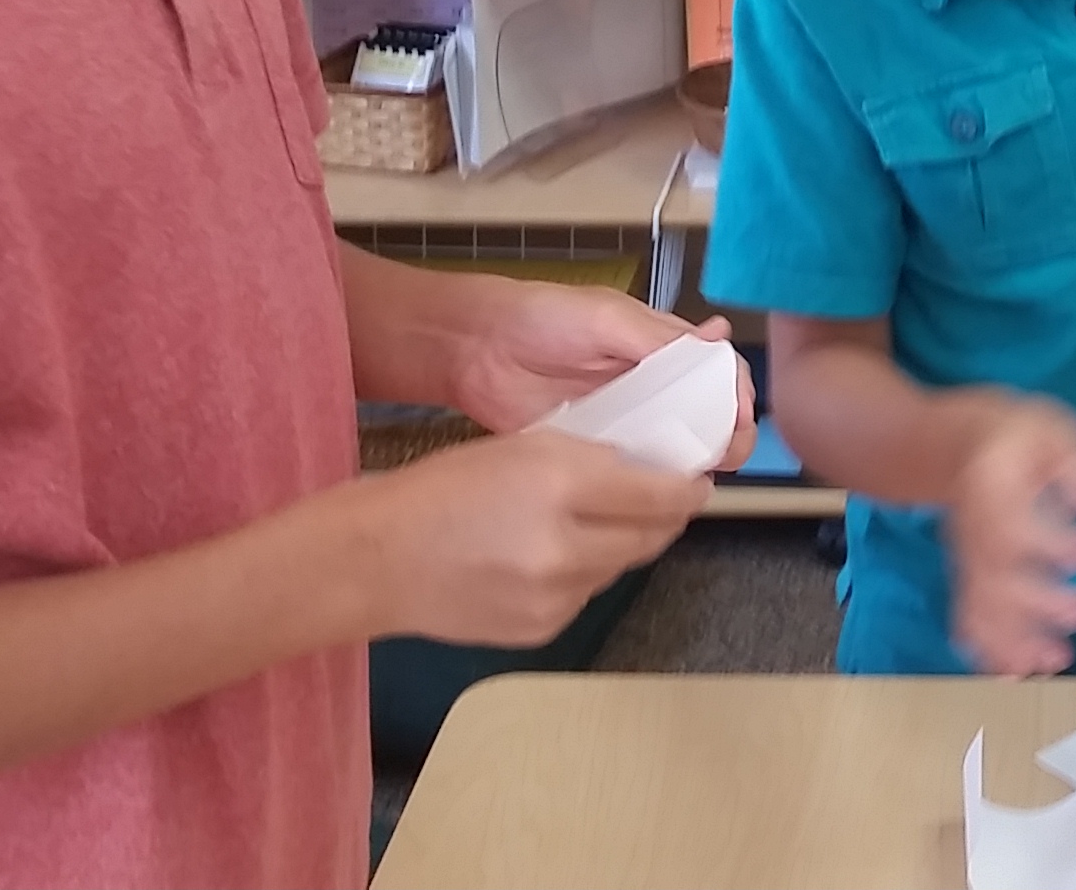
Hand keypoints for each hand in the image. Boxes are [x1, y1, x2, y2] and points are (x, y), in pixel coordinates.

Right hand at [345, 431, 713, 646]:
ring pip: (620, 567)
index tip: (697, 481)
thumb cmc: (441, 492)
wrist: (377, 561)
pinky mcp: (543, 629)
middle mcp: (565, 545)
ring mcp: (555, 596)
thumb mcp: (522, 447)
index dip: (687, 488)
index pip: (659, 493)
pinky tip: (554, 556)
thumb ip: (590, 460)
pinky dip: (585, 574)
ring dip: (622, 545)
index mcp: (560, 484)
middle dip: (665, 517)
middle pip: (651, 536)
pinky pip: (586, 595)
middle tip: (666, 500)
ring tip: (600, 523)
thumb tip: (646, 473)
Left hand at [452, 283, 756, 470]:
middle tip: (721, 456)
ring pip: (673, 449)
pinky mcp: (593, 450)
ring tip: (690, 477)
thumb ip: (659, 337)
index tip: (740, 421)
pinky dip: (645, 482)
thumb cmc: (541, 316)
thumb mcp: (606, 316)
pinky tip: (650, 489)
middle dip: (725, 438)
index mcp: (662, 348)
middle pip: (707, 418)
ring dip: (689, 465)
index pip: (719, 374)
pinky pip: (629, 470)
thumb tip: (717, 343)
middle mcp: (651, 387)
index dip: (739, 398)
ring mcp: (624, 421)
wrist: (476, 348)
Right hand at [943, 395, 1075, 676]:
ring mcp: (968, 558)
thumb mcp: (1047, 424)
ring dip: (1016, 641)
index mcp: (994, 488)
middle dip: (1042, 604)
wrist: (948, 445)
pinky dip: (990, 650)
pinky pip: (971, 618)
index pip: (1019, 523)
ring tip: (1053, 663)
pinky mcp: (968, 576)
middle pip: (998, 577)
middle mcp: (976, 530)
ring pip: (983, 607)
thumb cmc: (1009, 436)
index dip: (1059, 543)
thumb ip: (1073, 456)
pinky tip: (1014, 674)